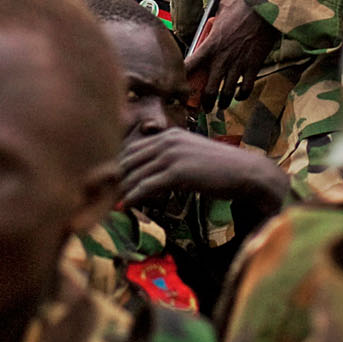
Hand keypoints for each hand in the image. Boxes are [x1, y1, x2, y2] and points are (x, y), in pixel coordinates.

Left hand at [120, 128, 287, 215]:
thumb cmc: (219, 170)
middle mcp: (166, 141)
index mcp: (168, 135)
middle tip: (97, 195)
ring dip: (119, 190)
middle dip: (112, 179)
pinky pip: (147, 186)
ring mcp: (172, 155)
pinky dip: (133, 197)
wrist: (245, 173)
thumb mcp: (190, 157)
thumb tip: (149, 177)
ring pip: (134, 173)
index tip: (105, 183)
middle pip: (128, 159)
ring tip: (105, 204)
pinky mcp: (178, 172)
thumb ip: (169, 161)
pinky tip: (124, 206)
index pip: (132, 149)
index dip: (117, 167)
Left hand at [185, 2, 278, 110]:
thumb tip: (210, 14)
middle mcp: (221, 59)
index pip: (189, 66)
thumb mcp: (220, 9)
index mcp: (209, 46)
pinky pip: (246, 88)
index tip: (179, 86)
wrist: (264, 9)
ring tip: (221, 106)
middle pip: (208, 90)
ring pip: (226, 93)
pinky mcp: (252, 66)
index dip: (181, 79)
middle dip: (204, 103)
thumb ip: (213, 17)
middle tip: (203, 107)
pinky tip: (240, 96)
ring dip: (223, 103)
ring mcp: (237, 65)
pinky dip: (242, 95)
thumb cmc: (242, 6)